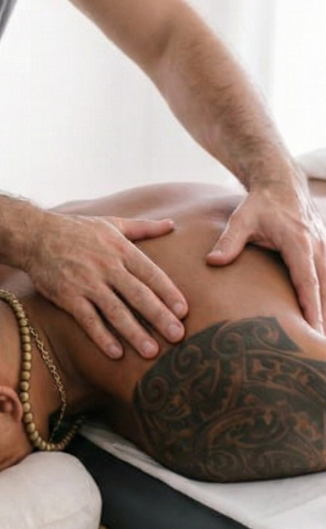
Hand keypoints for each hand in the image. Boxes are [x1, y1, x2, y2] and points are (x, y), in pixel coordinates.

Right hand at [29, 213, 187, 358]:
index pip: (151, 273)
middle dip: (159, 317)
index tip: (184, 312)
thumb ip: (143, 228)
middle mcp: (107, 267)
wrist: (35, 236)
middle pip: (138, 295)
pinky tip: (116, 353)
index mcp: (121, 249)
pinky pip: (88, 320)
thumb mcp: (111, 223)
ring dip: (134, 333)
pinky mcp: (68, 297)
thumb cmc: (76, 230)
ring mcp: (86, 283)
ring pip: (116, 311)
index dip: (168, 293)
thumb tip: (171, 224)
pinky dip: (102, 336)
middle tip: (177, 337)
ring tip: (151, 352)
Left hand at [207, 172, 325, 331]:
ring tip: (320, 339)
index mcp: (298, 243)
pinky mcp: (323, 251)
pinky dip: (325, 297)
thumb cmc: (260, 203)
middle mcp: (317, 247)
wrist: (281, 182)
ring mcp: (323, 249)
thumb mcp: (241, 219)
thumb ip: (228, 242)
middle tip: (318, 346)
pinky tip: (320, 318)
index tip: (313, 329)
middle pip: (324, 288)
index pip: (307, 281)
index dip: (311, 306)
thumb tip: (212, 262)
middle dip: (323, 317)